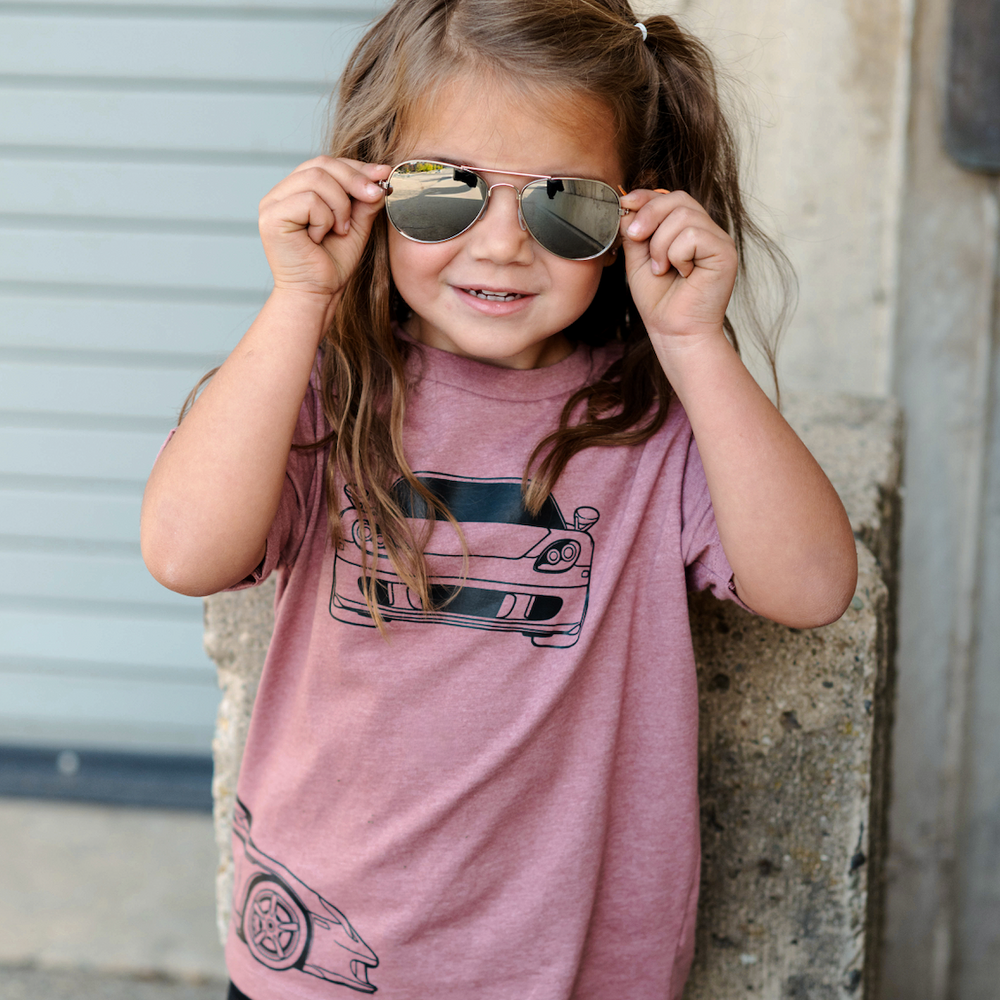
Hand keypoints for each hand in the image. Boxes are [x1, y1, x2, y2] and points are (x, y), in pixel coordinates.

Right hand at [258, 156, 390, 299]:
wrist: (317, 294)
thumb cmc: (332, 265)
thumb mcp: (356, 226)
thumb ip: (364, 201)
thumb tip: (380, 175)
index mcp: (298, 191)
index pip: (326, 164)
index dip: (356, 167)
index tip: (383, 173)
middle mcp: (281, 193)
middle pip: (321, 164)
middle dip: (354, 180)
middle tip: (375, 196)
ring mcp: (272, 203)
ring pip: (317, 179)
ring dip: (340, 206)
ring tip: (340, 230)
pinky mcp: (271, 217)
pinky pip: (309, 200)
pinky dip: (324, 220)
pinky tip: (319, 238)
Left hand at [618, 189, 736, 347]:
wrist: (674, 331)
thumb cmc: (659, 301)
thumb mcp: (638, 260)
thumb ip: (635, 233)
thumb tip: (628, 206)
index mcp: (686, 230)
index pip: (669, 197)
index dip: (646, 196)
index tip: (625, 203)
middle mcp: (705, 230)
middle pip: (677, 199)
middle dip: (649, 215)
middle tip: (635, 238)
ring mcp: (717, 240)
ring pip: (683, 216)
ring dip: (661, 244)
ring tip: (661, 268)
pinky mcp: (725, 252)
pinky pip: (694, 235)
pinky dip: (678, 255)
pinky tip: (682, 274)